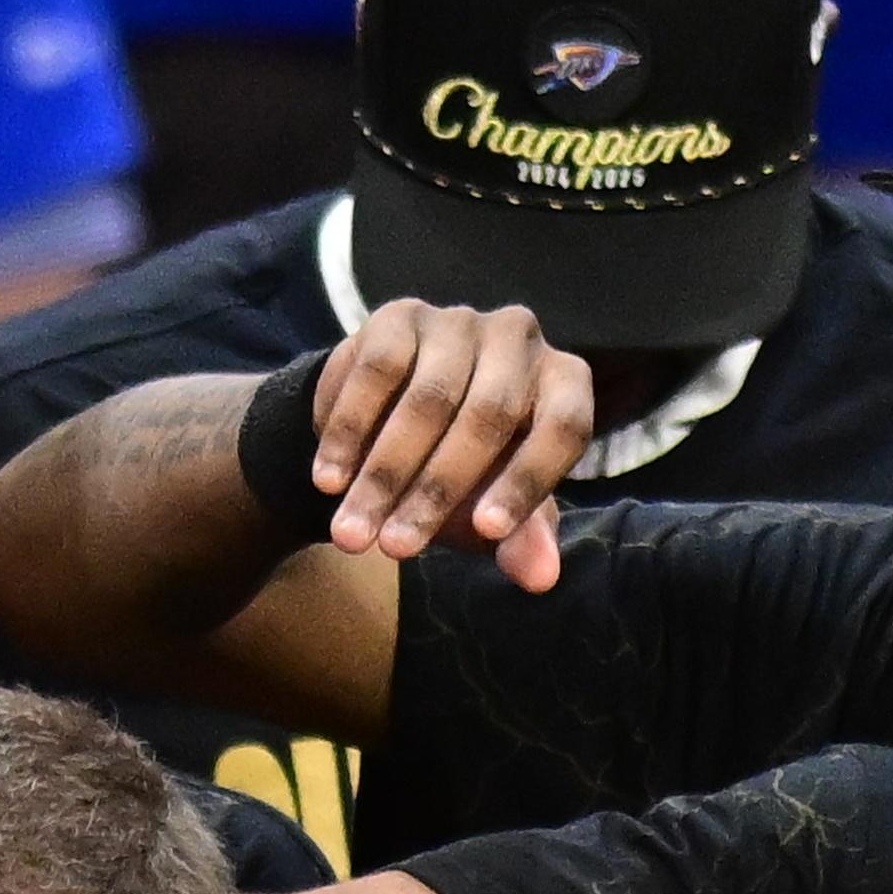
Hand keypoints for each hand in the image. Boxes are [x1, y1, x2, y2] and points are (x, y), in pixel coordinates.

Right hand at [308, 304, 589, 591]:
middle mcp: (519, 339)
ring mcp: (459, 321)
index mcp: (563, 382)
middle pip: (489, 416)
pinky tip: (329, 481)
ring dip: (384, 475)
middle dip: (436, 492)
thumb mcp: (493, 511)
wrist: (388, 424)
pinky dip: (349, 434)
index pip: (563, 427)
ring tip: (353, 535)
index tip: (486, 533)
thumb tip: (540, 578)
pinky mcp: (401, 315)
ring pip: (428, 400)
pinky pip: (376, 373)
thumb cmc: (464, 474)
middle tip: (395, 551)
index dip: (527, 480)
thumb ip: (522, 540)